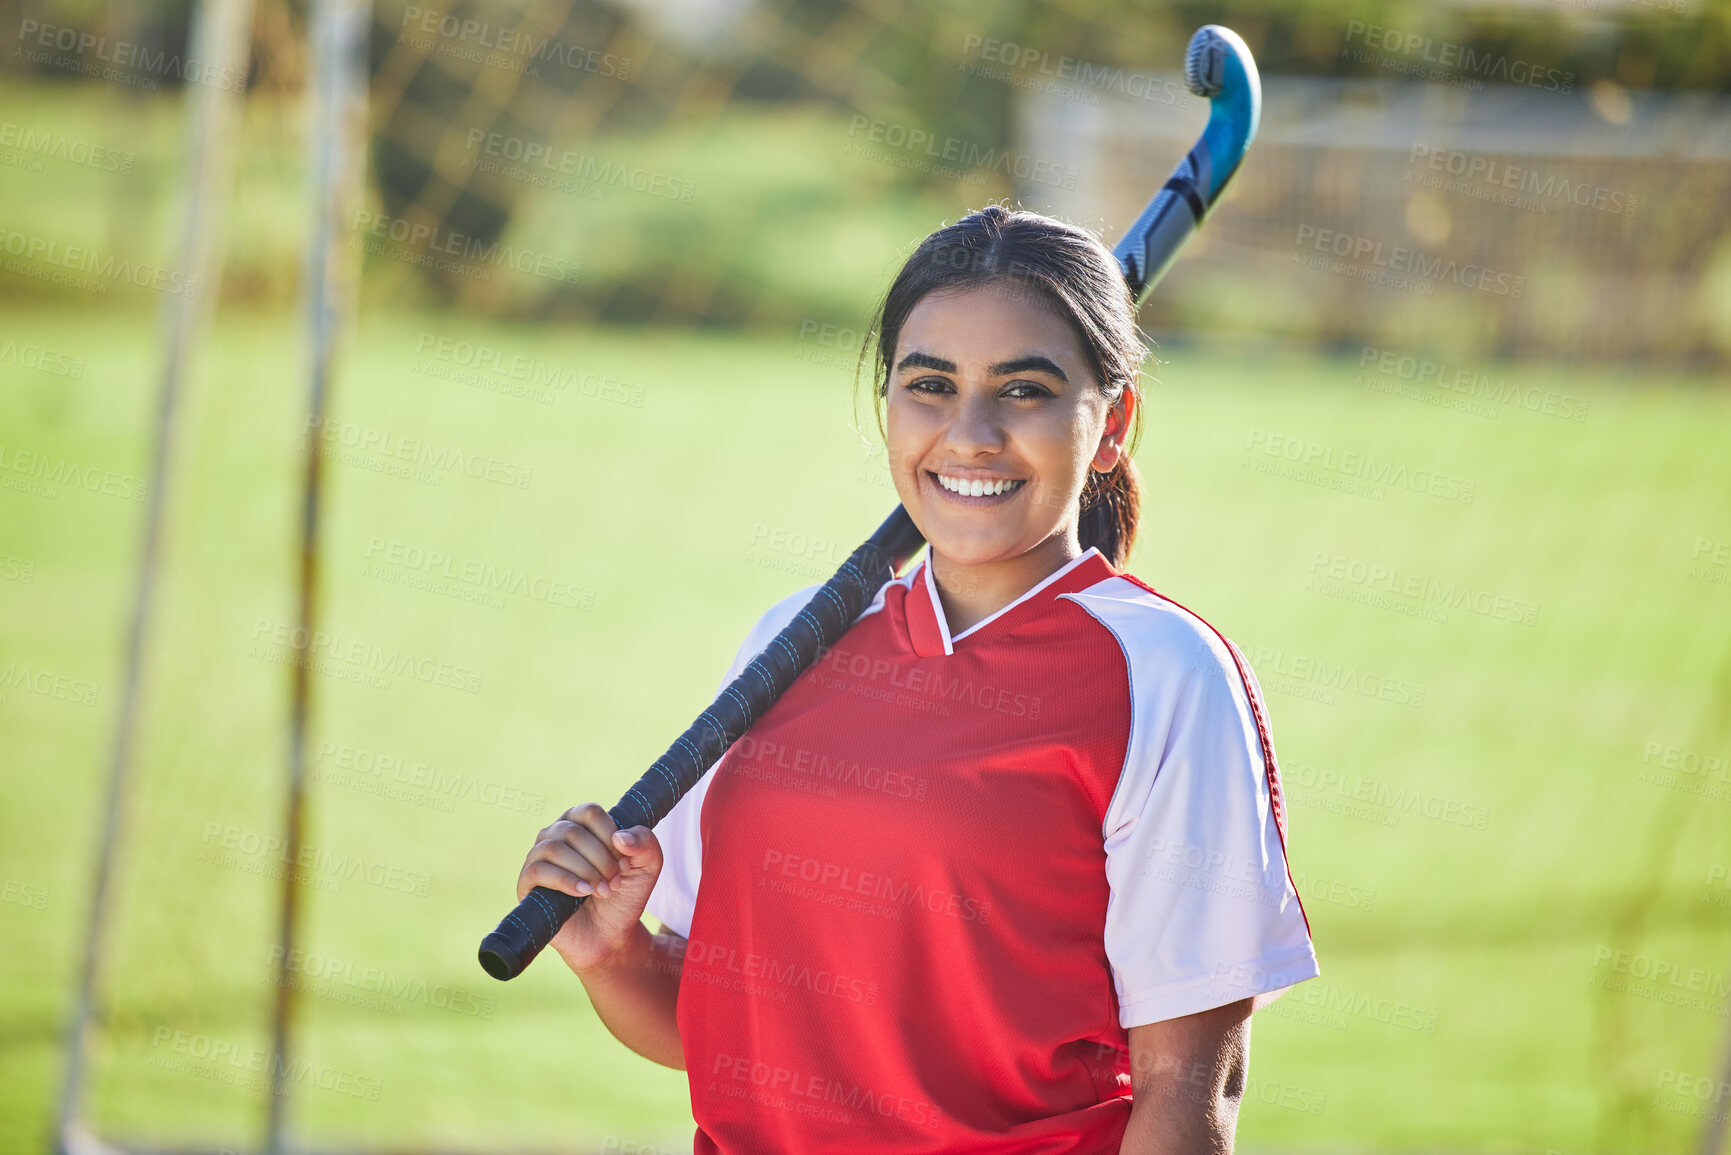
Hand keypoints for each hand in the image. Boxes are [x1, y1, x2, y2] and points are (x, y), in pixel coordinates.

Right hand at [516, 803, 662, 972]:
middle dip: (601, 859)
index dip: (610, 836)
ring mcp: (538, 858)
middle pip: (573, 831)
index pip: (589, 812)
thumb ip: (645, 843)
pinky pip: (537, 870)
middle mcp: (555, 835)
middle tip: (615, 882)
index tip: (626, 863)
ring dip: (585, 870)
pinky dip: (565, 881)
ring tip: (603, 890)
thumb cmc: (625, 894)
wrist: (610, 934)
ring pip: (554, 848)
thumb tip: (620, 837)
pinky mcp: (527, 884)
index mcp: (580, 823)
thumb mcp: (648, 866)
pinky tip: (584, 892)